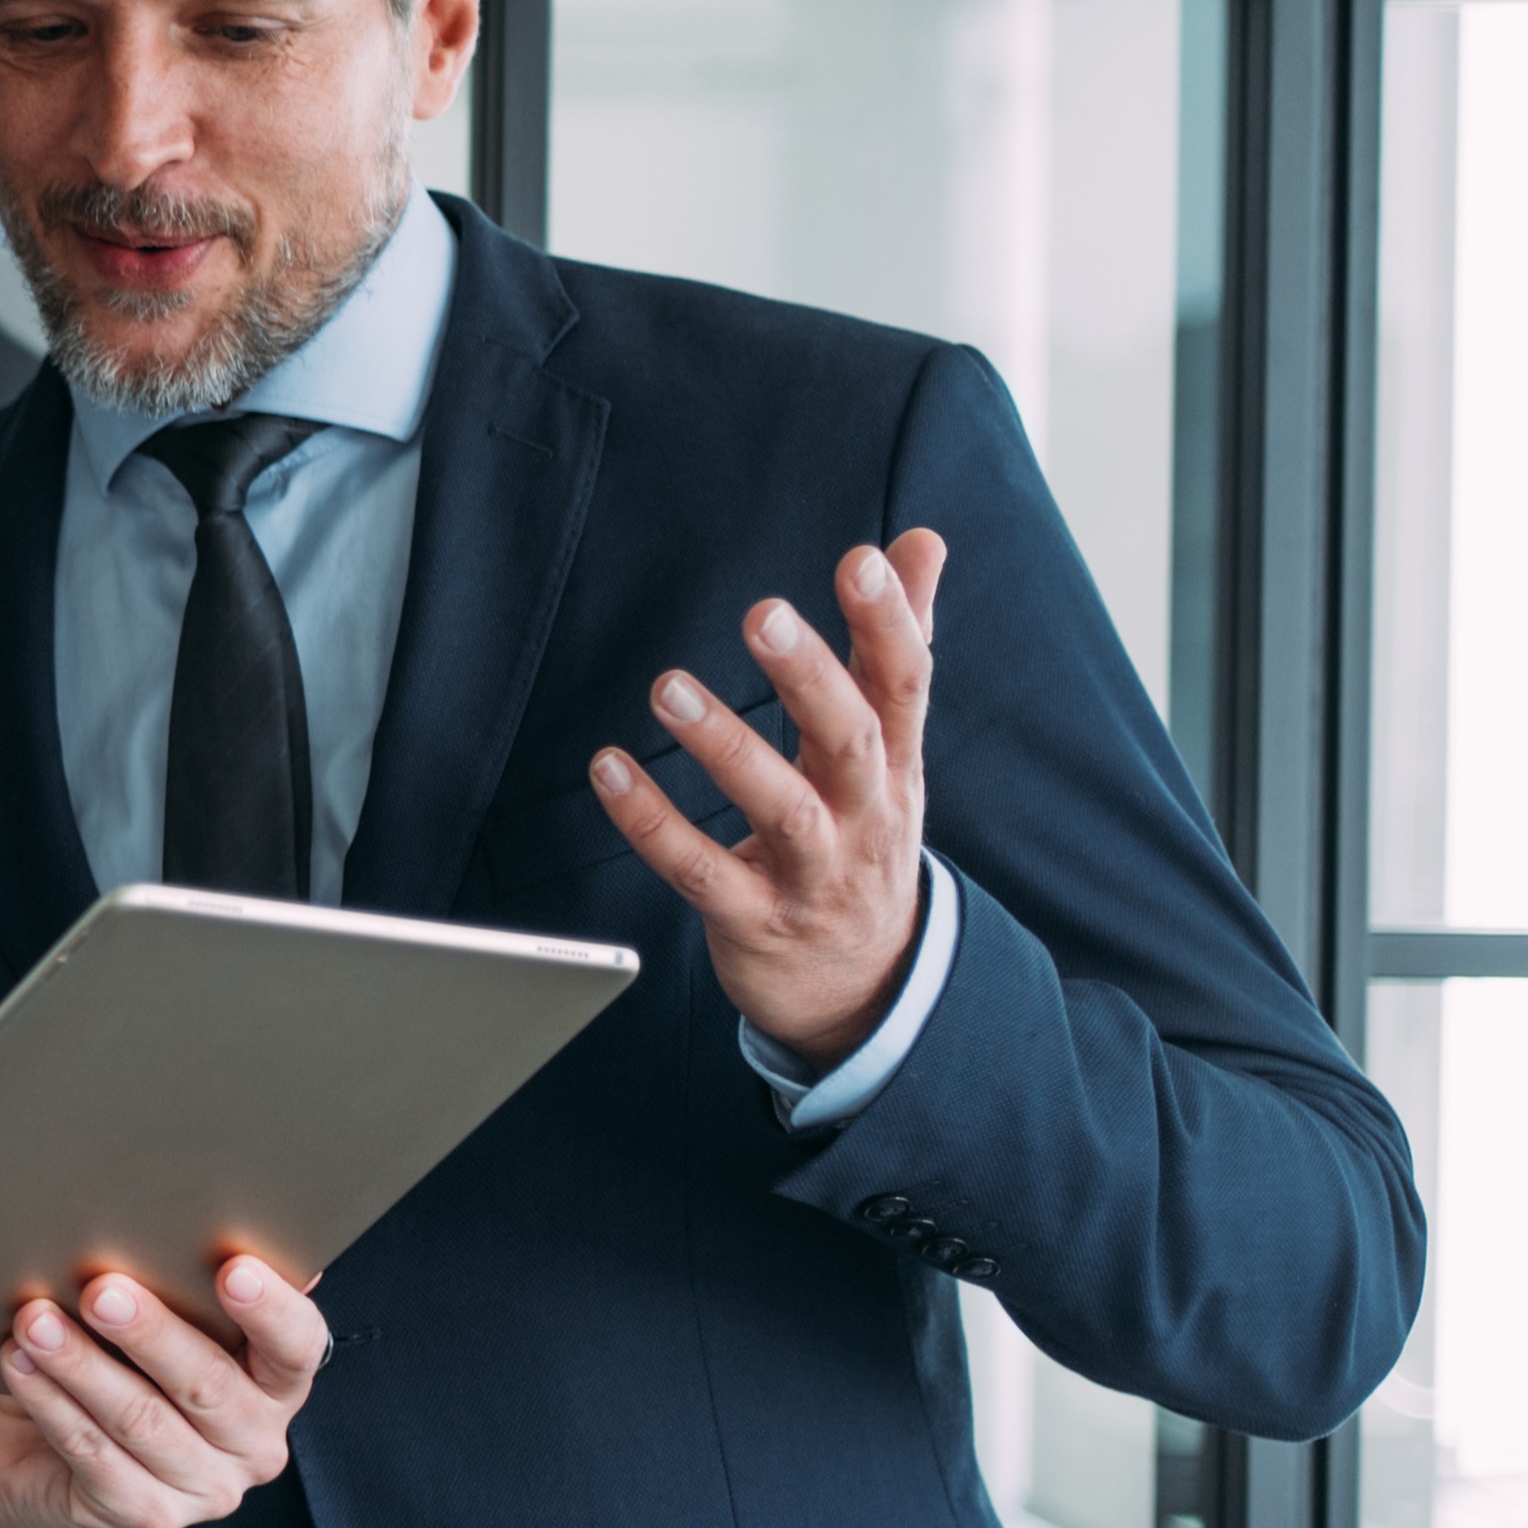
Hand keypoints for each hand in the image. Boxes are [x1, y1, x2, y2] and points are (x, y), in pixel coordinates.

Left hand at [0, 1256, 327, 1527]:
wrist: (28, 1443)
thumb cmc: (106, 1360)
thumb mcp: (150, 1317)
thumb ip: (183, 1283)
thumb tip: (191, 1218)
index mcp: (276, 1384)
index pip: (297, 1346)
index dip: (270, 1309)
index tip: (233, 1267)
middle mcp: (255, 1444)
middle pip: (208, 1384)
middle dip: (149, 1331)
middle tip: (98, 1288)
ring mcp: (205, 1489)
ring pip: (141, 1420)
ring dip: (81, 1364)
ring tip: (35, 1320)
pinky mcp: (146, 1519)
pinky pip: (94, 1455)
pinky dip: (52, 1404)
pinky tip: (21, 1365)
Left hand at [594, 531, 944, 1069]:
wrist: (863, 986)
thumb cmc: (864, 838)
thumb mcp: (892, 747)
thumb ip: (897, 643)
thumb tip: (918, 541)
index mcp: (895, 765)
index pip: (907, 685)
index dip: (892, 623)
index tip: (864, 560)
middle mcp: (864, 818)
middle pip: (852, 741)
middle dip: (811, 678)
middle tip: (765, 613)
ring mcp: (812, 875)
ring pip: (780, 810)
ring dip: (726, 746)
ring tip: (667, 687)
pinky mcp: (754, 921)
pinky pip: (701, 872)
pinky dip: (653, 823)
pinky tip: (609, 770)